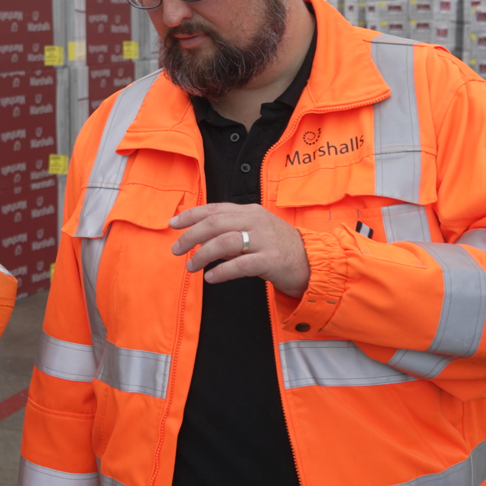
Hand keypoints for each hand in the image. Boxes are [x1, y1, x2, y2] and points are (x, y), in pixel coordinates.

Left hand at [170, 203, 309, 296]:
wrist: (312, 261)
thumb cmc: (279, 247)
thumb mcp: (256, 231)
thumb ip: (231, 231)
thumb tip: (201, 238)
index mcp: (250, 211)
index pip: (215, 208)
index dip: (191, 214)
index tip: (173, 223)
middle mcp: (256, 221)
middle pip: (215, 223)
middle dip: (191, 235)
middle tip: (177, 249)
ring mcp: (265, 240)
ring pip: (225, 242)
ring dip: (203, 254)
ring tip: (191, 266)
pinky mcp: (271, 260)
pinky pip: (241, 264)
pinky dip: (222, 271)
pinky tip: (211, 277)